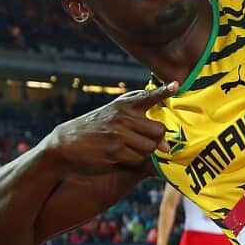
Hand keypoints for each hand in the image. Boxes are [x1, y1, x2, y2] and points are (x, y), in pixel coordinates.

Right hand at [45, 82, 177, 174]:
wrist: (68, 142)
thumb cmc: (97, 126)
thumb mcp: (114, 111)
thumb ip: (140, 119)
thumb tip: (166, 144)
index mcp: (125, 104)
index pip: (149, 96)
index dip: (163, 91)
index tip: (176, 85)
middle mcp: (124, 116)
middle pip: (159, 131)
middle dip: (156, 139)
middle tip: (145, 140)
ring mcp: (119, 133)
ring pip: (150, 147)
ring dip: (144, 151)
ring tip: (129, 146)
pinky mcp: (114, 150)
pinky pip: (138, 158)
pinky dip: (134, 159)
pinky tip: (121, 154)